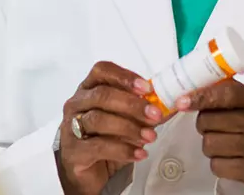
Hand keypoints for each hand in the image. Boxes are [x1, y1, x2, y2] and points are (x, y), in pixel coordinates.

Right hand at [56, 61, 162, 194]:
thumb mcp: (126, 120)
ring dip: (129, 127)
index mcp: (89, 88)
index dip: (124, 76)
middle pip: (102, 95)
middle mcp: (77, 103)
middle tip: (154, 115)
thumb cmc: (105, 139)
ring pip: (99, 119)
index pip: (102, 71)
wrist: (87, 172)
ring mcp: (71, 126)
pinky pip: (98, 147)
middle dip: (132, 104)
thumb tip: (172, 104)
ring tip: (150, 137)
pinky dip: (122, 150)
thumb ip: (144, 110)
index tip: (147, 88)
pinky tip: (139, 154)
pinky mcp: (74, 151)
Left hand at [177, 80, 243, 194]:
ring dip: (210, 143)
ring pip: (209, 144)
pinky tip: (231, 157)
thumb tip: (196, 86)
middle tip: (212, 124)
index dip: (201, 97)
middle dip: (204, 123)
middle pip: (210, 121)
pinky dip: (218, 162)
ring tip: (224, 141)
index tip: (182, 101)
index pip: (226, 94)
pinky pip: (217, 166)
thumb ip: (231, 90)